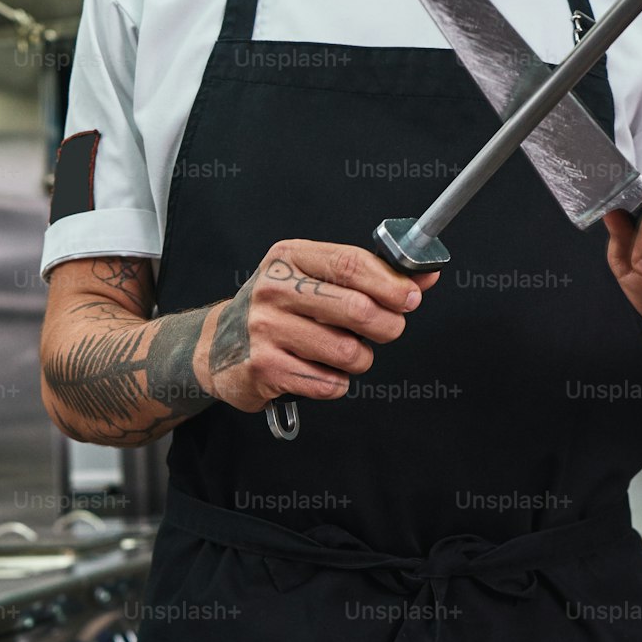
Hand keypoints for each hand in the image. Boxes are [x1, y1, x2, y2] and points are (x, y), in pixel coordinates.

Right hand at [194, 240, 439, 413]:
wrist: (216, 348)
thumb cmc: (278, 311)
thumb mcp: (314, 280)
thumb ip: (369, 276)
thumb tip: (425, 276)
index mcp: (289, 257)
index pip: (351, 263)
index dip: (391, 283)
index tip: (411, 298)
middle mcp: (273, 289)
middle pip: (356, 309)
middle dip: (387, 326)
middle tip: (388, 330)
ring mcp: (265, 329)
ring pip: (347, 352)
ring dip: (359, 360)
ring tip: (345, 355)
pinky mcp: (264, 368)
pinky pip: (328, 384)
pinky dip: (335, 383)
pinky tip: (319, 373)